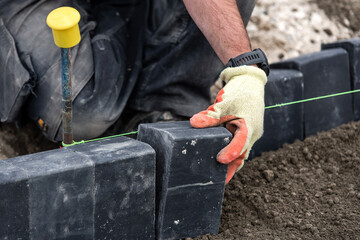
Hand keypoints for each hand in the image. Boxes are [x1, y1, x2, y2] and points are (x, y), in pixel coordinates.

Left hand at [190, 66, 266, 183]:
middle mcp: (252, 133)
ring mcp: (250, 133)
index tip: (218, 160)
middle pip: (242, 154)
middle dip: (231, 168)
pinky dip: (231, 153)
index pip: (240, 144)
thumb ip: (210, 116)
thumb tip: (194, 123)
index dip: (230, 154)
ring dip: (231, 163)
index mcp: (249, 126)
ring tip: (219, 177)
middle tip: (219, 181)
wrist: (249, 81)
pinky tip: (221, 160)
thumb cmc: (239, 91)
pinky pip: (238, 146)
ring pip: (240, 152)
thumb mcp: (223, 103)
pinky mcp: (245, 131)